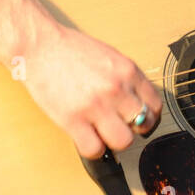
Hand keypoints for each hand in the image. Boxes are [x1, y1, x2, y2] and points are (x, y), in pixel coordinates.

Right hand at [11, 19, 162, 159]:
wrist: (39, 45)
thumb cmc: (70, 50)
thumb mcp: (109, 57)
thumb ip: (125, 79)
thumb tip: (136, 104)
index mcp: (127, 71)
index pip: (155, 105)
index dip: (149, 118)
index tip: (139, 122)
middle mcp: (115, 88)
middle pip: (142, 125)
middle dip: (131, 130)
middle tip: (117, 126)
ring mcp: (95, 104)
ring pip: (122, 141)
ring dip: (113, 142)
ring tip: (101, 133)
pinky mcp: (72, 119)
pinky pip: (94, 149)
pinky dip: (92, 149)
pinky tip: (85, 138)